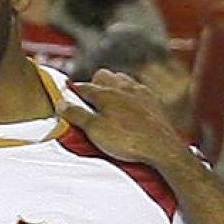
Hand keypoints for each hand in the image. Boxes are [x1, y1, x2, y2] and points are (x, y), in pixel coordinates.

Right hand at [60, 68, 190, 168]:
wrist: (161, 147)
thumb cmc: (128, 140)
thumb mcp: (95, 130)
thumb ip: (77, 115)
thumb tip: (61, 104)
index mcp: (105, 93)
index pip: (83, 86)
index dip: (73, 90)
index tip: (66, 94)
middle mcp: (123, 88)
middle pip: (103, 75)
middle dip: (93, 83)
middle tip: (88, 99)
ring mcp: (140, 92)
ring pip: (121, 79)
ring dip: (112, 86)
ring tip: (108, 101)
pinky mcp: (153, 101)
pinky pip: (137, 90)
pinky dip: (129, 94)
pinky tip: (130, 106)